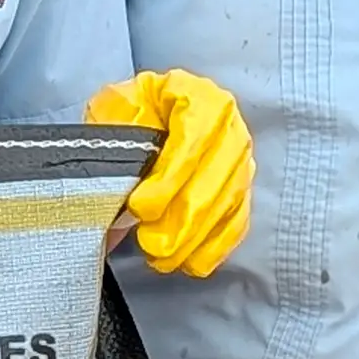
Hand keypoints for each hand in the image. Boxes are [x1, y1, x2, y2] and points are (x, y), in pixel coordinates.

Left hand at [88, 69, 254, 276]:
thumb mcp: (118, 107)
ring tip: (163, 259)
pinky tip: (193, 263)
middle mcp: (229, 126)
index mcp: (198, 96)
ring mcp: (241, 158)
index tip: (141, 208)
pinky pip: (237, 220)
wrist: (148, 115)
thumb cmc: (131, 111)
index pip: (193, 138)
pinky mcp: (242, 188)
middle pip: (215, 177)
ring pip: (227, 203)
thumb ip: (119, 135)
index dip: (170, 177)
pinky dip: (216, 245)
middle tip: (152, 245)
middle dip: (183, 217)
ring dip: (196, 238)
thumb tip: (116, 180)